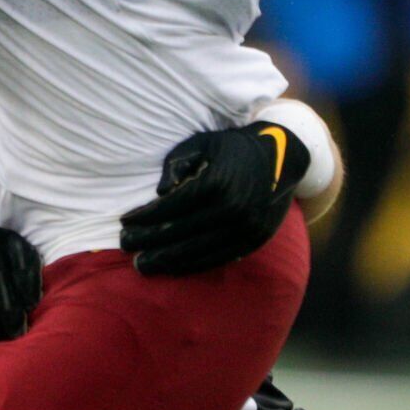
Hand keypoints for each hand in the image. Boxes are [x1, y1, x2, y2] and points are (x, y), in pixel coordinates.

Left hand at [120, 122, 311, 274]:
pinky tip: (173, 267)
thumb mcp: (203, 142)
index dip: (145, 218)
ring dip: (167, 261)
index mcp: (218, 182)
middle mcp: (233, 208)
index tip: (125, 223)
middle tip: (126, 247)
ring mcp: (246, 227)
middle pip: (181, 233)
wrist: (284, 156)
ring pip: (198, 252)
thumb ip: (177, 163)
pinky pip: (219, 258)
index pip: (171, 207)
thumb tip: (160, 192)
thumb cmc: (233, 147)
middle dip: (149, 242)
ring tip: (143, 265)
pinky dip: (193, 265)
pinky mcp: (255, 240)